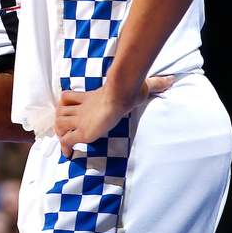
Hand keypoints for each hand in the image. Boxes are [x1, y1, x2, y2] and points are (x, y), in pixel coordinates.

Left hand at [55, 75, 173, 158]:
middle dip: (60, 118)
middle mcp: (82, 109)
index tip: (66, 109)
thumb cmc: (129, 90)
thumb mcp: (142, 86)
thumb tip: (171, 79)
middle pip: (60, 111)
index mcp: (90, 98)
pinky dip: (65, 147)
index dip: (65, 103)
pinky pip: (66, 140)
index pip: (68, 97)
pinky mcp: (82, 131)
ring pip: (60, 124)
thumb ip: (154, 84)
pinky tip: (68, 153)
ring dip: (60, 131)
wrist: (121, 95)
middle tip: (64, 126)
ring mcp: (81, 120)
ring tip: (65, 139)